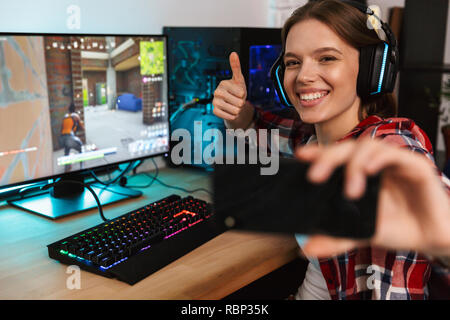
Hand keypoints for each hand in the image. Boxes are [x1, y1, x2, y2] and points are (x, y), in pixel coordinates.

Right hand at [213, 52, 250, 125]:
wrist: (232, 105)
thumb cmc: (237, 90)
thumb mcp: (239, 79)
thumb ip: (236, 67)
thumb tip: (233, 53)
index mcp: (223, 83)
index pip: (241, 93)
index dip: (244, 94)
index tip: (239, 92)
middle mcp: (216, 92)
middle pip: (239, 102)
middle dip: (241, 103)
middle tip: (237, 100)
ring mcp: (214, 102)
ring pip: (235, 110)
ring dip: (238, 110)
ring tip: (234, 106)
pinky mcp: (214, 112)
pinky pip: (230, 116)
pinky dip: (233, 115)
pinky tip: (230, 111)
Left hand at [294, 138, 449, 257]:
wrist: (430, 238)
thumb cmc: (396, 228)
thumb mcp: (360, 232)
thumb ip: (336, 237)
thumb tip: (307, 247)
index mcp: (358, 173)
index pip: (334, 156)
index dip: (318, 152)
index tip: (299, 155)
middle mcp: (373, 163)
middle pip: (346, 148)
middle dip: (328, 157)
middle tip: (314, 176)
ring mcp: (394, 161)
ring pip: (367, 146)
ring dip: (354, 164)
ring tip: (350, 190)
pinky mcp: (415, 165)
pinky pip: (394, 154)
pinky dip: (378, 159)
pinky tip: (369, 171)